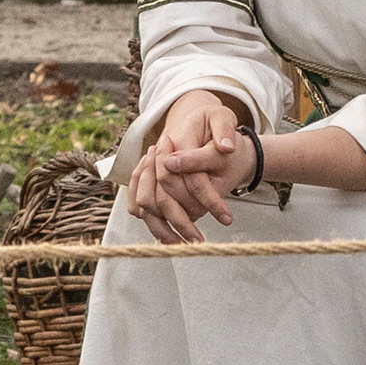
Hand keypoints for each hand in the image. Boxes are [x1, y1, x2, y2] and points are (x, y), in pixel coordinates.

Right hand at [128, 90, 250, 241]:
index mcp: (173, 140)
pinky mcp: (145, 180)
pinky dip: (154, 224)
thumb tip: (226, 148)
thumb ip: (224, 131)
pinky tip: (172, 240)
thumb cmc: (212, 122)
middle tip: (201, 241)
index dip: (208, 199)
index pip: (188, 177)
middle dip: (180, 221)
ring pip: (145, 204)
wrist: (198, 122)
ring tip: (188, 246)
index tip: (226, 218)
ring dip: (165, 229)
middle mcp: (154, 156)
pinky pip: (139, 207)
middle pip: (159, 196)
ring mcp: (146, 169)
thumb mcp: (222, 119)